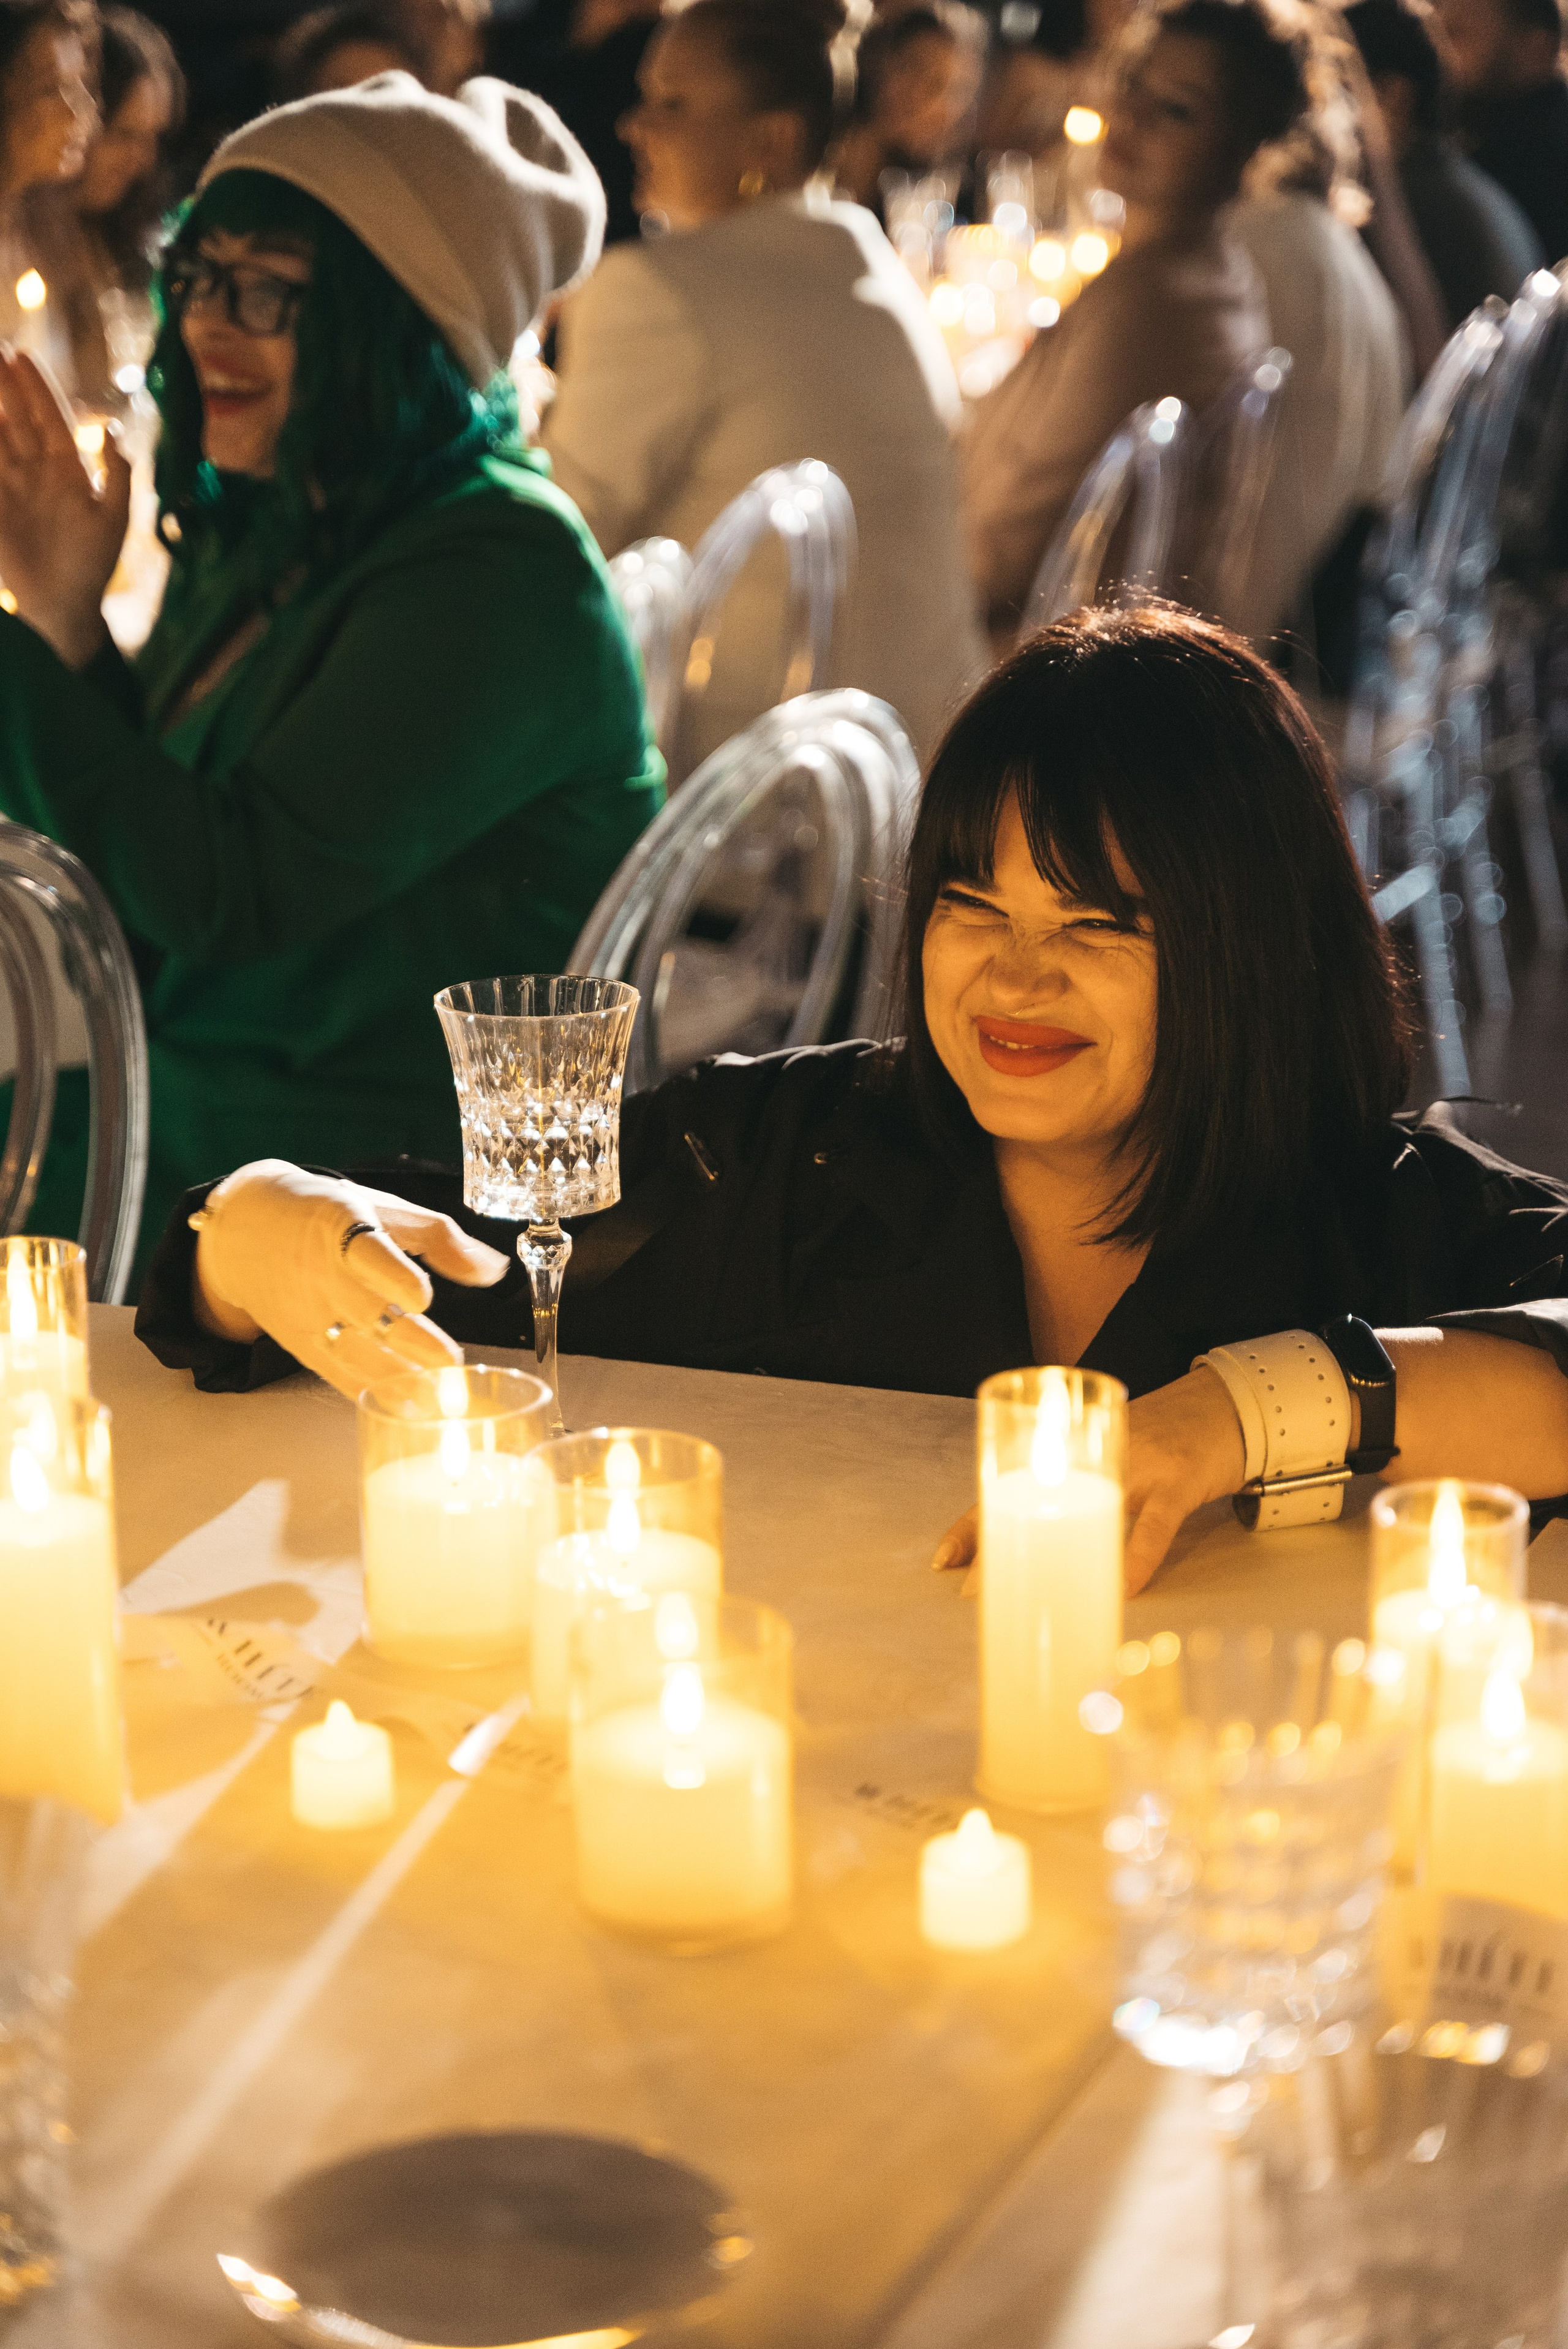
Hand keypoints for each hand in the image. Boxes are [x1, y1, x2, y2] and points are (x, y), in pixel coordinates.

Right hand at [0, 349, 130, 667]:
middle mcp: (34, 471)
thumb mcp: (115, 519)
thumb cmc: (93, 566)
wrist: (63, 606)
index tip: (19, 356)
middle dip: (1, 384)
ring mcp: (8, 486)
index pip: (48, 418)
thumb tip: (114, 433)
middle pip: (15, 417)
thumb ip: (118, 475)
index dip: (34, 387)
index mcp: (66, 469)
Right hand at [193, 1159, 510, 1400]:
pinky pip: (335, 1372)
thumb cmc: (326, 1216)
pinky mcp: (302, 1344)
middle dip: (407, 1340)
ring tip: (437, 1398)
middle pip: (363, 1311)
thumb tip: (494, 1270)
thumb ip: (441, 1237)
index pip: (364, 1252)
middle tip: (449, 1362)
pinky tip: (407, 1408)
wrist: (246, 1231)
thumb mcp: (381, 1208)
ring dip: (394, 1377)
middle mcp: (322, 1273)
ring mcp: (309, 1313)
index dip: (391, 1275)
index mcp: (342, 1227)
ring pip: (351, 1350)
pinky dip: (371, 1392)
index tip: (422, 1295)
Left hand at [931, 1366, 1247, 1596]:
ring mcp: (1134, 1464)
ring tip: (1035, 1595)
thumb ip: (1075, 1493)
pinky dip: (1138, 1559)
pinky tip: (1125, 1588)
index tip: (942, 1559)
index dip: (972, 1522)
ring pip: (1083, 1513)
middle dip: (998, 1545)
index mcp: (1068, 1450)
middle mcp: (1090, 1453)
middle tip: (968, 1588)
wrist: (1223, 1406)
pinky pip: (1154, 1526)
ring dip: (1057, 1556)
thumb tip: (1039, 1548)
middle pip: (1031, 1503)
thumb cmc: (1159, 1440)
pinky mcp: (1177, 1480)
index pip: (1007, 1488)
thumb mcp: (1106, 1458)